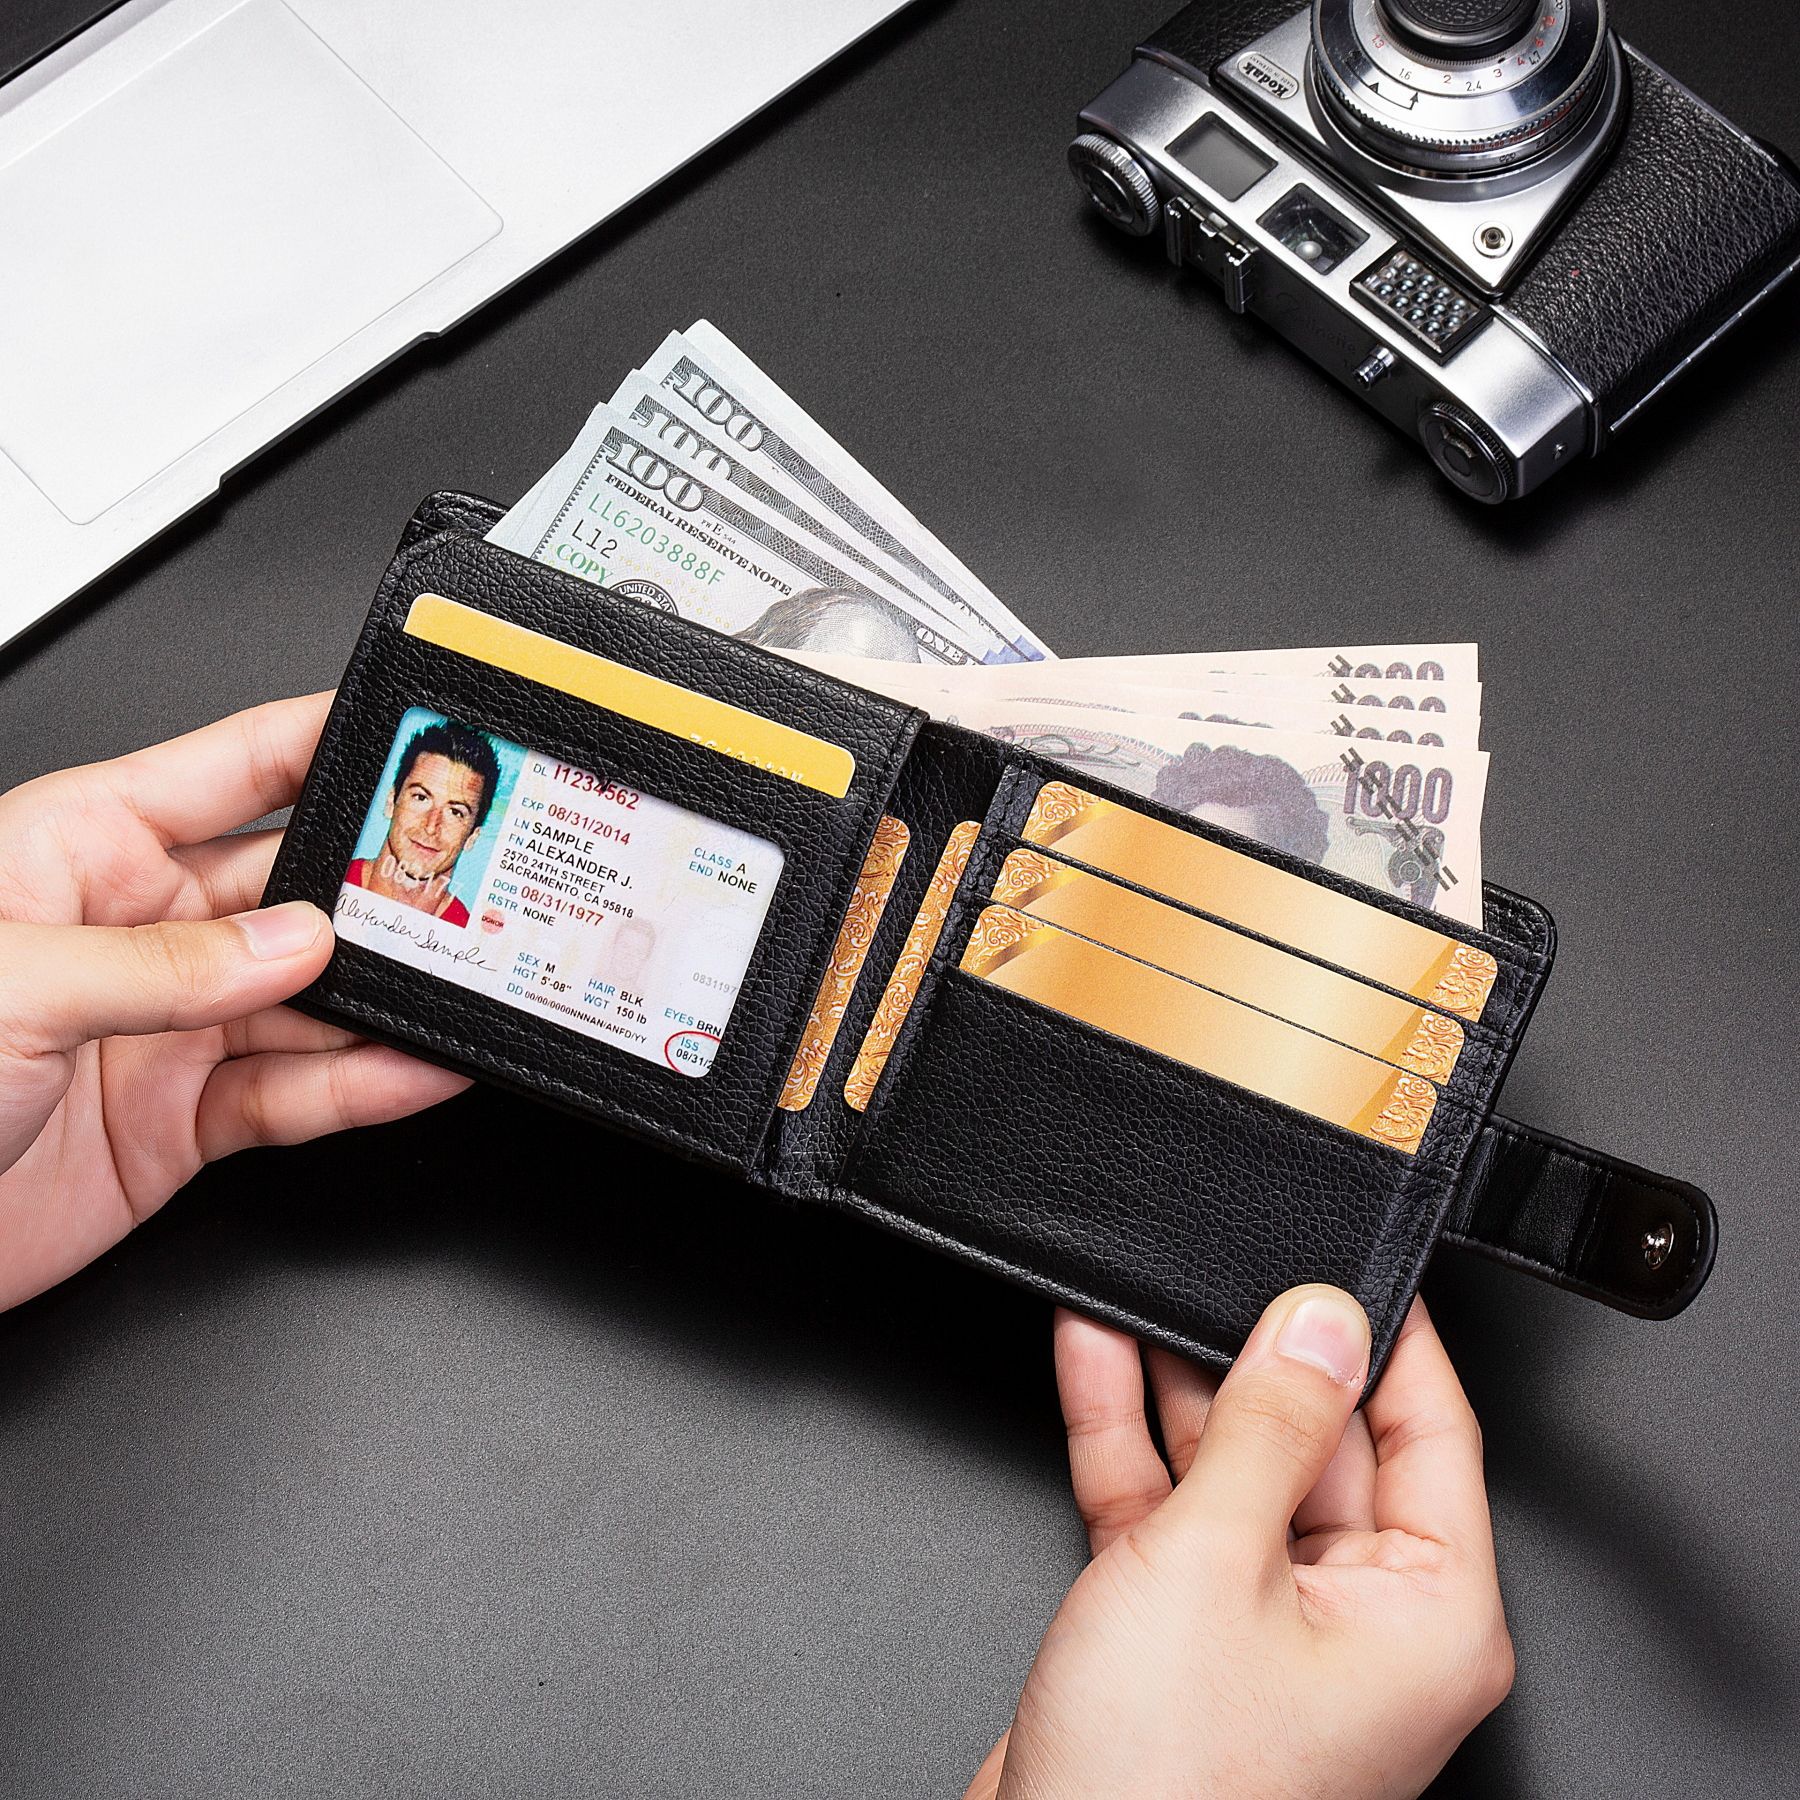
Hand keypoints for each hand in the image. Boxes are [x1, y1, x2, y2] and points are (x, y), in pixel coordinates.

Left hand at [0, 694, 468, 1309]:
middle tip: (464, 884)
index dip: (328, 743)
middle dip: (380, 887)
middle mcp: (138, 928)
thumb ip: (168, 964)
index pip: (236, 768)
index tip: (410, 733)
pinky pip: (295, 1093)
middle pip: (294, 890)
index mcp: (84, 846)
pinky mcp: (183, 1119)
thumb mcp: (13, 984)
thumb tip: (296, 944)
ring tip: (462, 984)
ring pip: (311, 999)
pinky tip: (415, 1068)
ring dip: (388, 997)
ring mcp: (167, 1026)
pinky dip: (363, 1085)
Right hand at [965, 1290, 1512, 1799]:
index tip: (1346, 1252)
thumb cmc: (1161, 1783)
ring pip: (1236, 1464)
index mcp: (1424, 1616)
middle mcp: (1359, 1620)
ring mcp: (1268, 1623)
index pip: (1431, 1433)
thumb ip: (1270, 1425)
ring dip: (1179, 1382)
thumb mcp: (1217, 1560)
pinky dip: (1129, 1432)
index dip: (1387, 1335)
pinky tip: (1095, 1354)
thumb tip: (1321, 1320)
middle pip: (1322, 1441)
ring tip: (1140, 1288)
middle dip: (1256, 1353)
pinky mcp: (1185, 1626)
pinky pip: (1170, 1501)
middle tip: (1214, 1262)